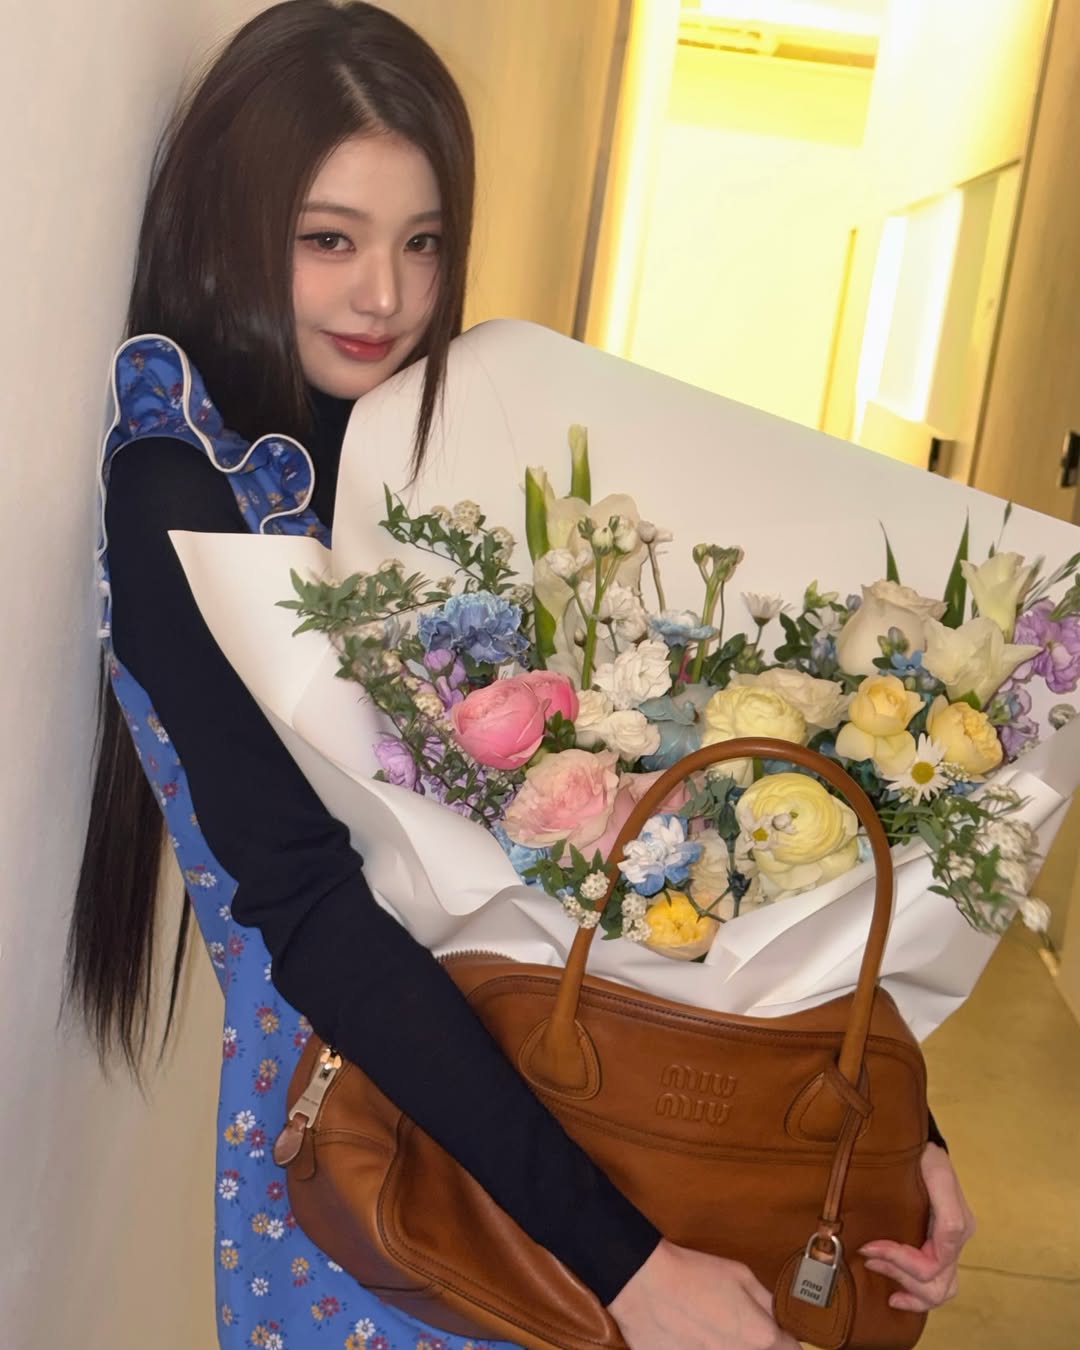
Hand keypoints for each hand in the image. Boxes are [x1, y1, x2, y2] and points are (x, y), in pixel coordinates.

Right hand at [608, 1238, 800, 1349]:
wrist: (644, 1283)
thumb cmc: (694, 1274)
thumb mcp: (740, 1274)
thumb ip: (768, 1302)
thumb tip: (782, 1321)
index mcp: (760, 1337)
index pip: (791, 1349)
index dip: (786, 1341)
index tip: (779, 1336)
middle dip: (755, 1344)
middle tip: (734, 1327)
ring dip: (726, 1346)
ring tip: (707, 1327)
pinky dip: (697, 1348)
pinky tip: (689, 1335)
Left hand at [859, 1142, 975, 1312]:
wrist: (921, 1142)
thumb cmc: (926, 1155)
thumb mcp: (938, 1176)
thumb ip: (949, 1216)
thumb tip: (941, 1250)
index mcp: (956, 1230)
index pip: (929, 1267)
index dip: (898, 1261)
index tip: (868, 1246)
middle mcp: (952, 1243)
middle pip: (936, 1288)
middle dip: (901, 1278)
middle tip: (870, 1259)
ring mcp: (944, 1247)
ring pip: (937, 1290)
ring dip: (907, 1289)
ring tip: (878, 1271)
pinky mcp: (932, 1245)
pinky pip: (930, 1280)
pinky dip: (912, 1290)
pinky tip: (894, 1290)